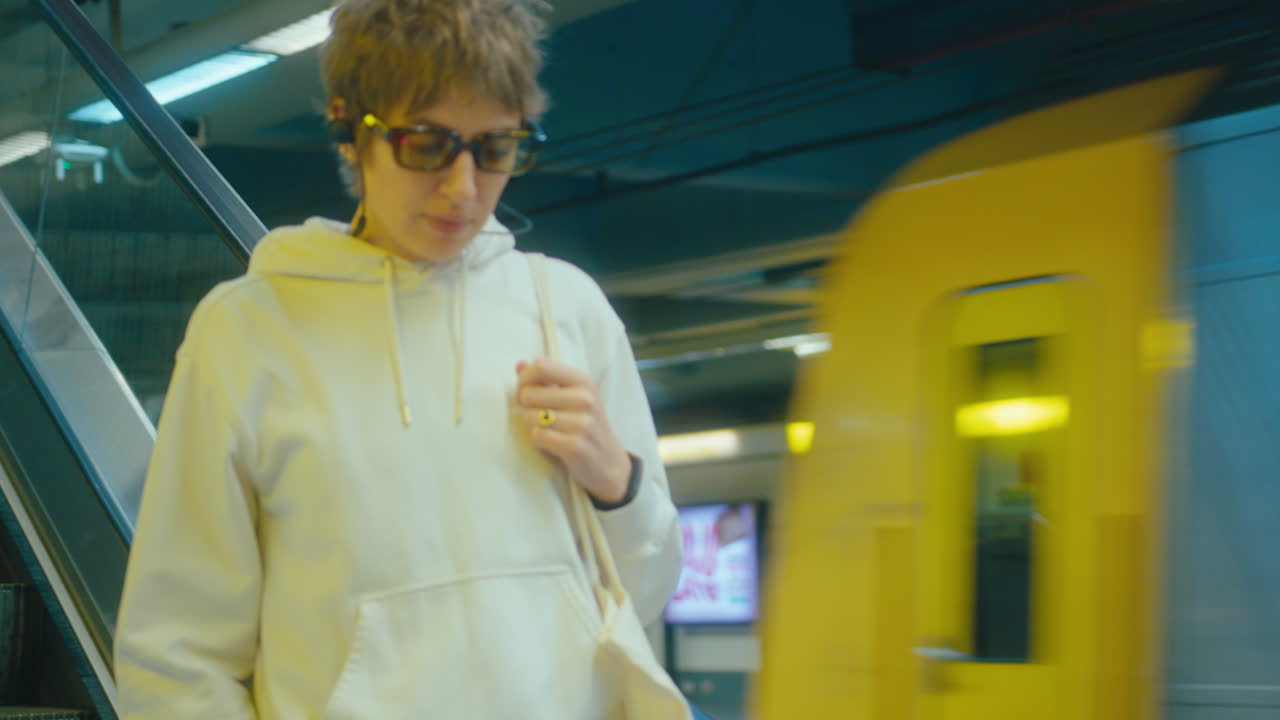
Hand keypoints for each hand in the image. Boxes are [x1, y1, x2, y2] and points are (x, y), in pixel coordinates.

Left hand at [516, 357, 631, 503]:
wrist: (608, 461)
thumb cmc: (585, 424)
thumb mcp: (573, 396)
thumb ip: (545, 379)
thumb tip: (519, 365)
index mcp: (583, 381)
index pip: (541, 366)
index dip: (525, 379)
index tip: (526, 391)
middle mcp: (584, 399)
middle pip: (529, 394)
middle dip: (526, 406)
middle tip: (539, 414)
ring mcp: (581, 423)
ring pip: (531, 416)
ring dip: (532, 425)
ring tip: (549, 429)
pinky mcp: (574, 446)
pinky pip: (537, 436)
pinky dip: (539, 440)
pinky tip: (552, 442)